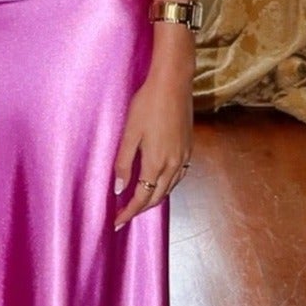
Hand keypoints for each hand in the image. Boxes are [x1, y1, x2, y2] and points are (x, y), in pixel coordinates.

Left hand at [111, 48, 193, 229]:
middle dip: (140, 209)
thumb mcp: (129, 133)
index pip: (141, 198)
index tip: (117, 222)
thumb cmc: (147, 104)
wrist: (173, 83)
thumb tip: (118, 189)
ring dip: (154, 198)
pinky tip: (159, 182)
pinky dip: (166, 186)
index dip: (129, 212)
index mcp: (156, 162)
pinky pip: (178, 176)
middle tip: (124, 215)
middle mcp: (173, 164)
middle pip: (157, 197)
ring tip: (139, 202)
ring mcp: (184, 157)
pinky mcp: (188, 148)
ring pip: (169, 188)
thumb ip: (123, 163)